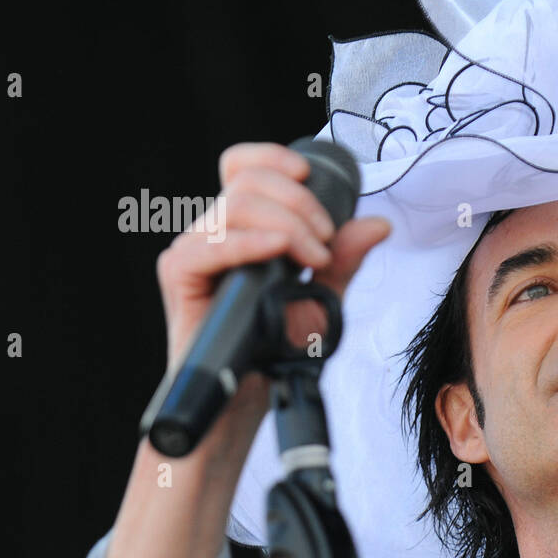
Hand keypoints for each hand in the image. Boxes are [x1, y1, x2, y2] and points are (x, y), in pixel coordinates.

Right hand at [154, 141, 390, 425]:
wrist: (247, 399)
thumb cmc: (275, 350)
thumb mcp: (321, 298)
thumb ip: (342, 260)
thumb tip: (377, 224)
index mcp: (243, 227)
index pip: (243, 165)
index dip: (273, 158)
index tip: (309, 177)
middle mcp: (215, 232)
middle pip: (249, 181)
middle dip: (300, 203)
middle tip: (325, 243)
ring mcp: (195, 251)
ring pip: (236, 207)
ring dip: (288, 226)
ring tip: (313, 261)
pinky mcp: (179, 276)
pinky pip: (207, 245)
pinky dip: (249, 243)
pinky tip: (278, 253)